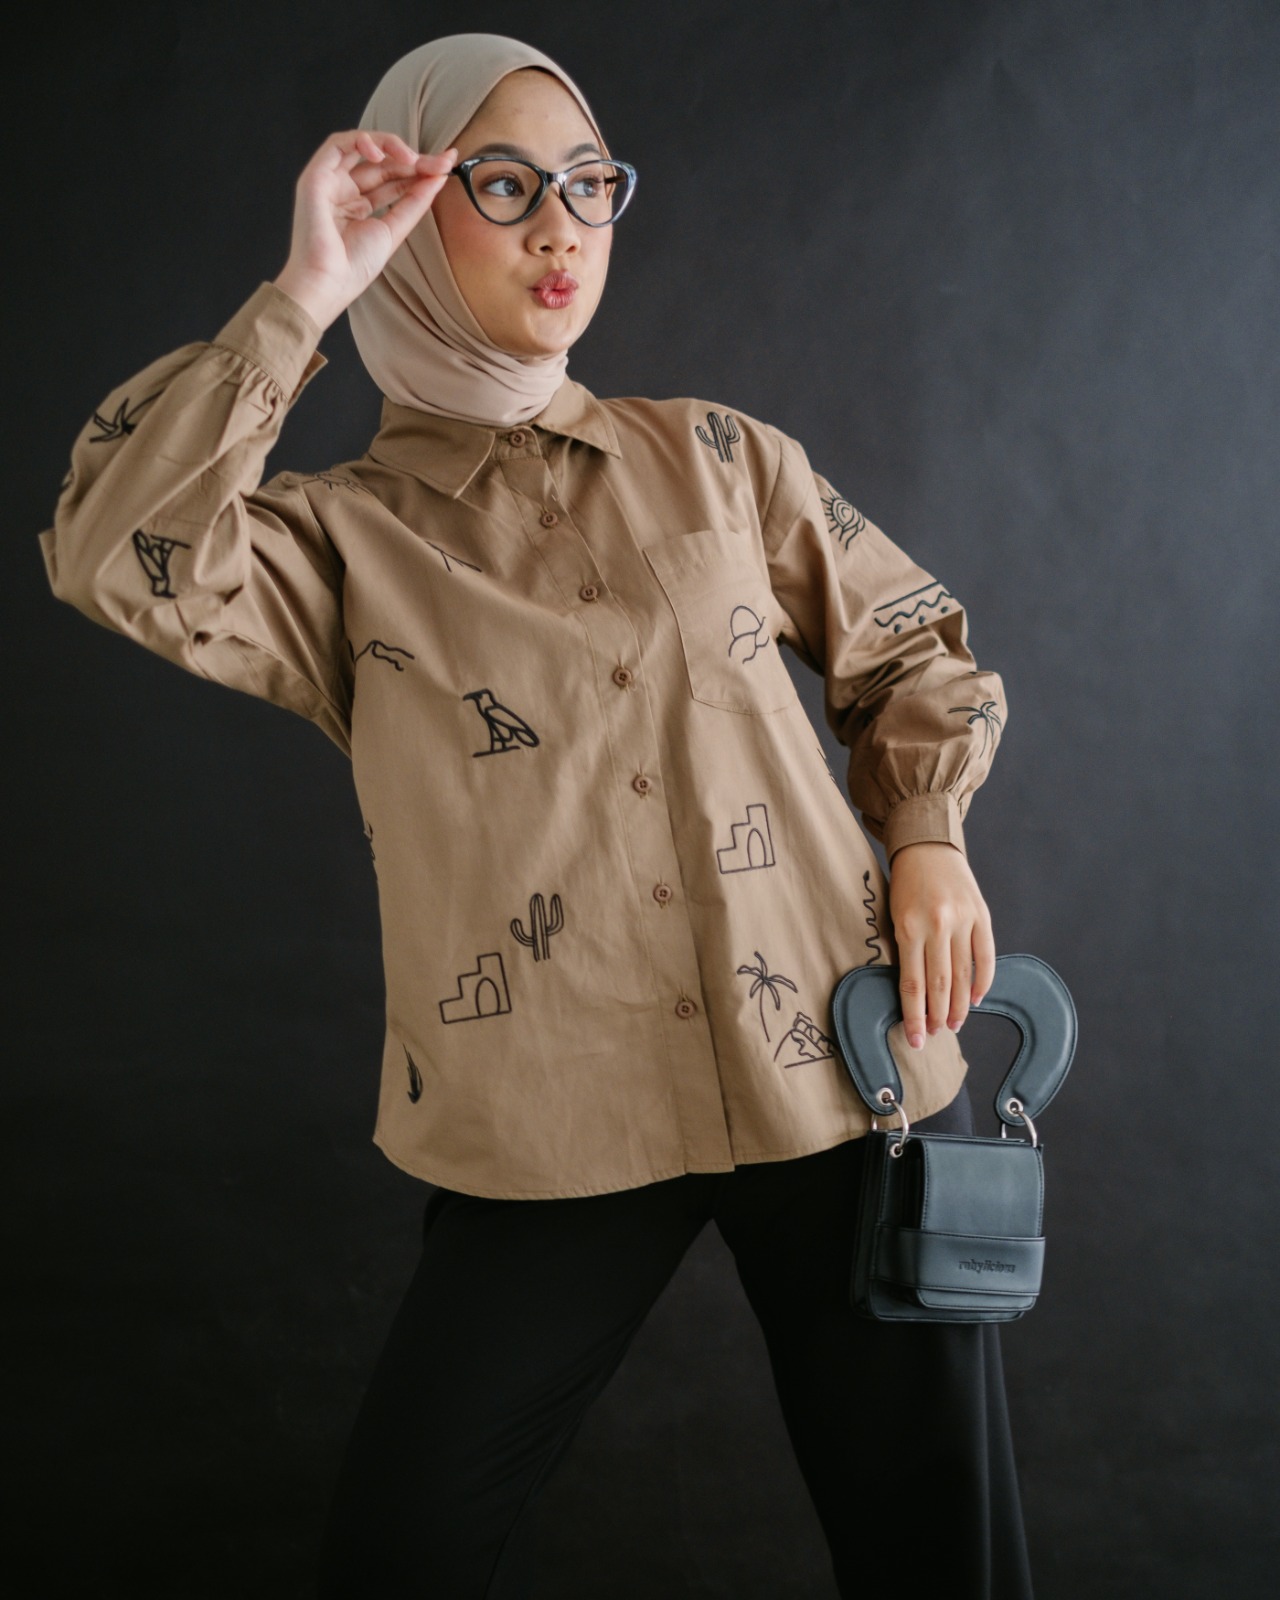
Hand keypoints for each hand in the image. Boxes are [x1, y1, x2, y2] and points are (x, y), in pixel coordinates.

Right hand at [272, 130, 457, 331]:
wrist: (328, 282)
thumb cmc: (354, 266)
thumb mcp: (394, 230)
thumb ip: (415, 202)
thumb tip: (439, 176)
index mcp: (360, 208)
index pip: (393, 180)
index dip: (419, 171)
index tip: (445, 166)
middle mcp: (344, 192)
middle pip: (383, 164)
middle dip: (413, 160)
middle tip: (440, 162)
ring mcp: (330, 182)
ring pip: (362, 148)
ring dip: (391, 146)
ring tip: (413, 159)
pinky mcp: (316, 175)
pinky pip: (338, 144)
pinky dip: (362, 142)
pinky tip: (382, 154)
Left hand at [887, 841, 995, 1049]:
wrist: (927, 846)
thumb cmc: (905, 886)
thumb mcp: (895, 916)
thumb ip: (906, 950)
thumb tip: (916, 994)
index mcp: (908, 927)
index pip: (912, 984)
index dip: (914, 1016)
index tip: (915, 1039)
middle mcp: (937, 924)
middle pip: (939, 984)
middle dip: (937, 1016)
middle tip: (934, 1035)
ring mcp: (962, 919)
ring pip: (963, 974)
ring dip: (959, 1005)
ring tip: (953, 1024)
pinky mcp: (981, 914)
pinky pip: (985, 955)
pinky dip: (982, 980)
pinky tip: (976, 998)